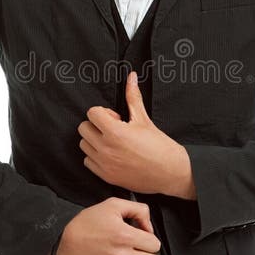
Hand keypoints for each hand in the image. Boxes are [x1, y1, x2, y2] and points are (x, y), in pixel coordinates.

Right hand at [56, 196, 161, 254]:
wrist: (63, 243)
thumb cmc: (86, 224)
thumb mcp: (112, 205)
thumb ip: (138, 210)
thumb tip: (149, 228)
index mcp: (124, 235)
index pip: (155, 244)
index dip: (149, 239)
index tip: (141, 239)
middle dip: (147, 254)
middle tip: (137, 250)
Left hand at [77, 71, 188, 194]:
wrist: (170, 172)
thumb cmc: (159, 146)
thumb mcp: (144, 118)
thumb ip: (133, 97)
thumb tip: (131, 77)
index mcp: (115, 132)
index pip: (91, 113)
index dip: (103, 112)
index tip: (115, 118)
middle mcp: (106, 148)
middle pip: (84, 128)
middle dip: (96, 125)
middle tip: (113, 129)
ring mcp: (105, 164)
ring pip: (84, 145)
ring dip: (94, 140)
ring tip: (112, 142)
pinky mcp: (106, 176)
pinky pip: (88, 161)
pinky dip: (96, 156)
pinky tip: (111, 154)